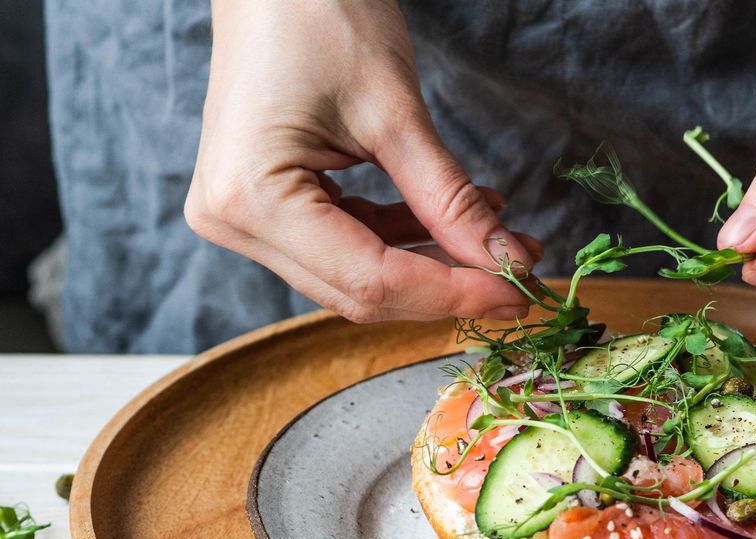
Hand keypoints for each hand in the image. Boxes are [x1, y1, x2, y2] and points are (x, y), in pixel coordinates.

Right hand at [185, 0, 539, 322]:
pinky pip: (344, 247)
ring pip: (355, 277)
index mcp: (252, 197)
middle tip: (517, 277)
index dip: (452, 292)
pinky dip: (401, 240)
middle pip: (360, 290)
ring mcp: (244, 219)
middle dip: (446, 286)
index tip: (518, 292)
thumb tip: (505, 262)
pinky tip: (454, 223)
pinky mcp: (264, 208)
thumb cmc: (318, 13)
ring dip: (430, 265)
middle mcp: (236, 222)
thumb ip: (449, 199)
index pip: (370, 279)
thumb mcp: (395, 112)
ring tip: (498, 243)